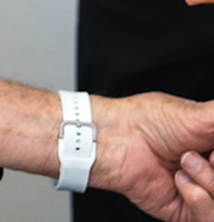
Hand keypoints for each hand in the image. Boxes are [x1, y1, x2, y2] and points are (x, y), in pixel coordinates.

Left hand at [96, 93, 213, 220]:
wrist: (120, 140)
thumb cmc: (151, 121)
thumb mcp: (201, 114)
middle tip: (206, 154)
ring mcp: (208, 197)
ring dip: (210, 182)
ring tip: (185, 164)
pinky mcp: (193, 217)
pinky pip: (212, 220)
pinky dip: (200, 201)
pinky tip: (181, 183)